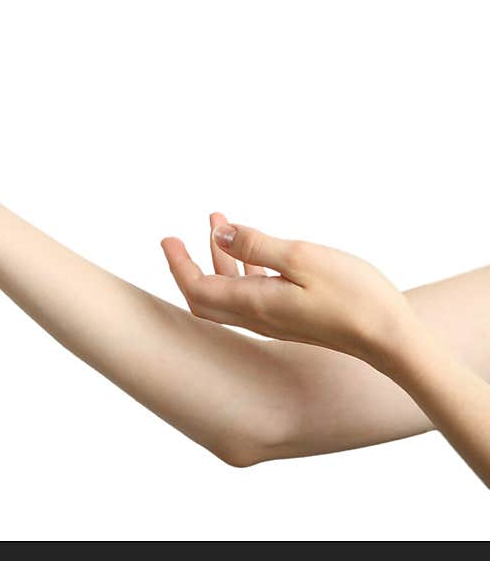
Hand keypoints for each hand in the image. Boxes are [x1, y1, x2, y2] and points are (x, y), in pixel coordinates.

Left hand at [160, 213, 415, 359]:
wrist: (391, 338)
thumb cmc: (354, 296)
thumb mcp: (302, 259)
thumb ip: (257, 245)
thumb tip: (219, 233)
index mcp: (253, 304)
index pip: (197, 288)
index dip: (178, 264)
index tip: (168, 239)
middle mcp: (258, 317)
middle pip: (204, 296)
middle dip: (187, 264)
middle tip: (177, 238)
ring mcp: (274, 320)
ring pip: (228, 293)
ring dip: (218, 259)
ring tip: (219, 222)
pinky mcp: (292, 319)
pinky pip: (251, 295)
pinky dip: (241, 269)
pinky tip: (254, 252)